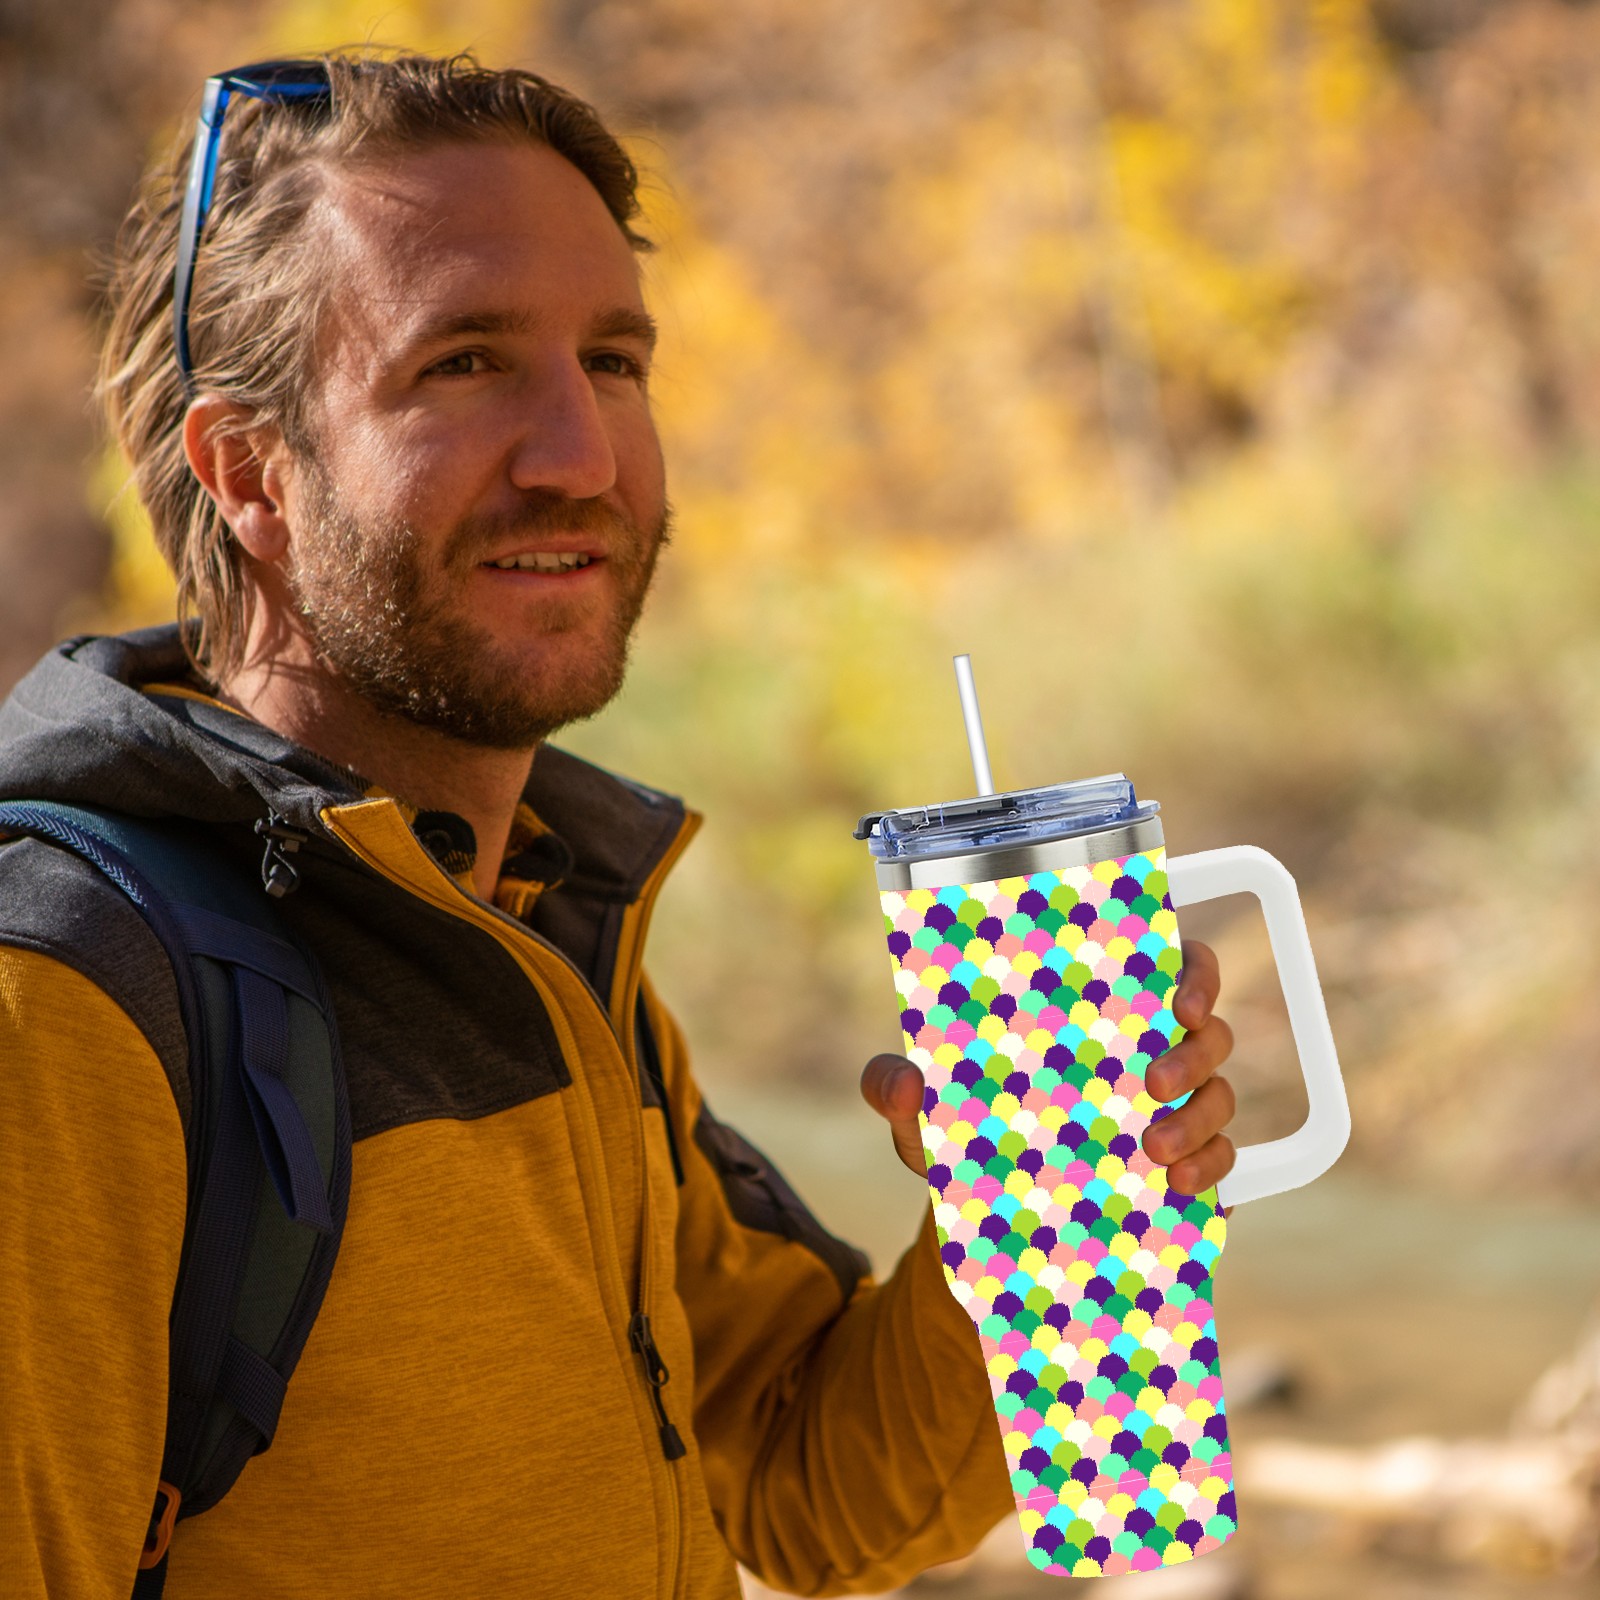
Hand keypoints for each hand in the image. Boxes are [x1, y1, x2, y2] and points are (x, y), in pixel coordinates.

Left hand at [861, 936, 1237, 1202]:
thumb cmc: (960, 1137)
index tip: (1176, 999)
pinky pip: (1226, 1160)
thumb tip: (904, 1082)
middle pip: (1208, 1030)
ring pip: (1221, 1094)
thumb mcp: (921, 1116)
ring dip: (1200, 1118)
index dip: (1192, 972)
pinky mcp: (1186, 1168)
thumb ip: (896, 1089)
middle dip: (1194, 1052)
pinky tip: (1177, 1185)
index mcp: (1097, 1015)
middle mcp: (1147, 1053)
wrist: (982, 1222)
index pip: (1170, 967)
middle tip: (1151, 1084)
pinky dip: (1211, 1169)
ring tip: (1153, 1150)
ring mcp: (1174, 1112)